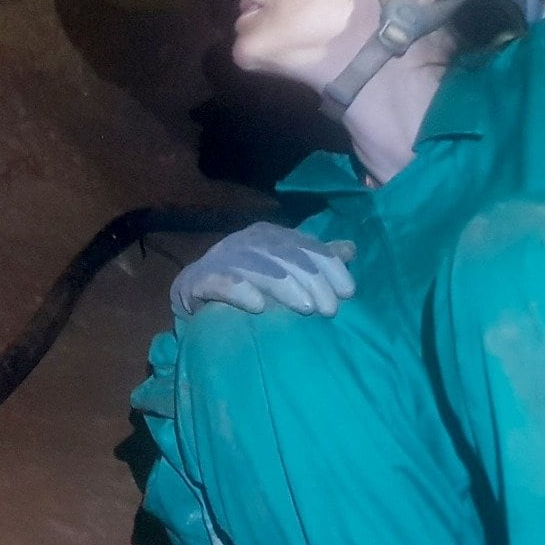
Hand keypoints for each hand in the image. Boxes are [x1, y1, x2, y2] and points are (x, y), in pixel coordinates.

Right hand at [170, 222, 355, 317]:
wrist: (194, 293)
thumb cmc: (247, 282)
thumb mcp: (283, 268)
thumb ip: (313, 259)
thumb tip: (350, 249)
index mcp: (267, 235)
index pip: (304, 245)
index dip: (328, 265)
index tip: (348, 291)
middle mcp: (245, 242)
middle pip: (284, 257)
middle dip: (311, 281)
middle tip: (330, 309)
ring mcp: (220, 259)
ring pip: (256, 268)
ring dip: (283, 287)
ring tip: (306, 308)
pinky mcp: (197, 280)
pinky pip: (220, 283)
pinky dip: (240, 292)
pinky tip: (258, 307)